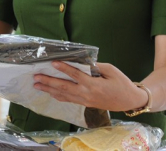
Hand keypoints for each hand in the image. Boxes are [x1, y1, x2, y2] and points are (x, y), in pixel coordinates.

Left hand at [33, 62, 148, 111]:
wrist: (129, 101)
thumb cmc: (121, 83)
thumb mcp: (111, 70)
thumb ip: (96, 66)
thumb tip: (82, 61)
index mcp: (93, 84)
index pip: (75, 75)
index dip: (63, 68)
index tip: (53, 63)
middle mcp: (86, 94)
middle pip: (64, 87)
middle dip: (48, 82)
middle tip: (36, 77)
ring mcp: (85, 100)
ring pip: (63, 95)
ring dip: (49, 90)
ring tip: (37, 85)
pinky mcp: (85, 104)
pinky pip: (69, 100)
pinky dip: (58, 96)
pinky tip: (50, 93)